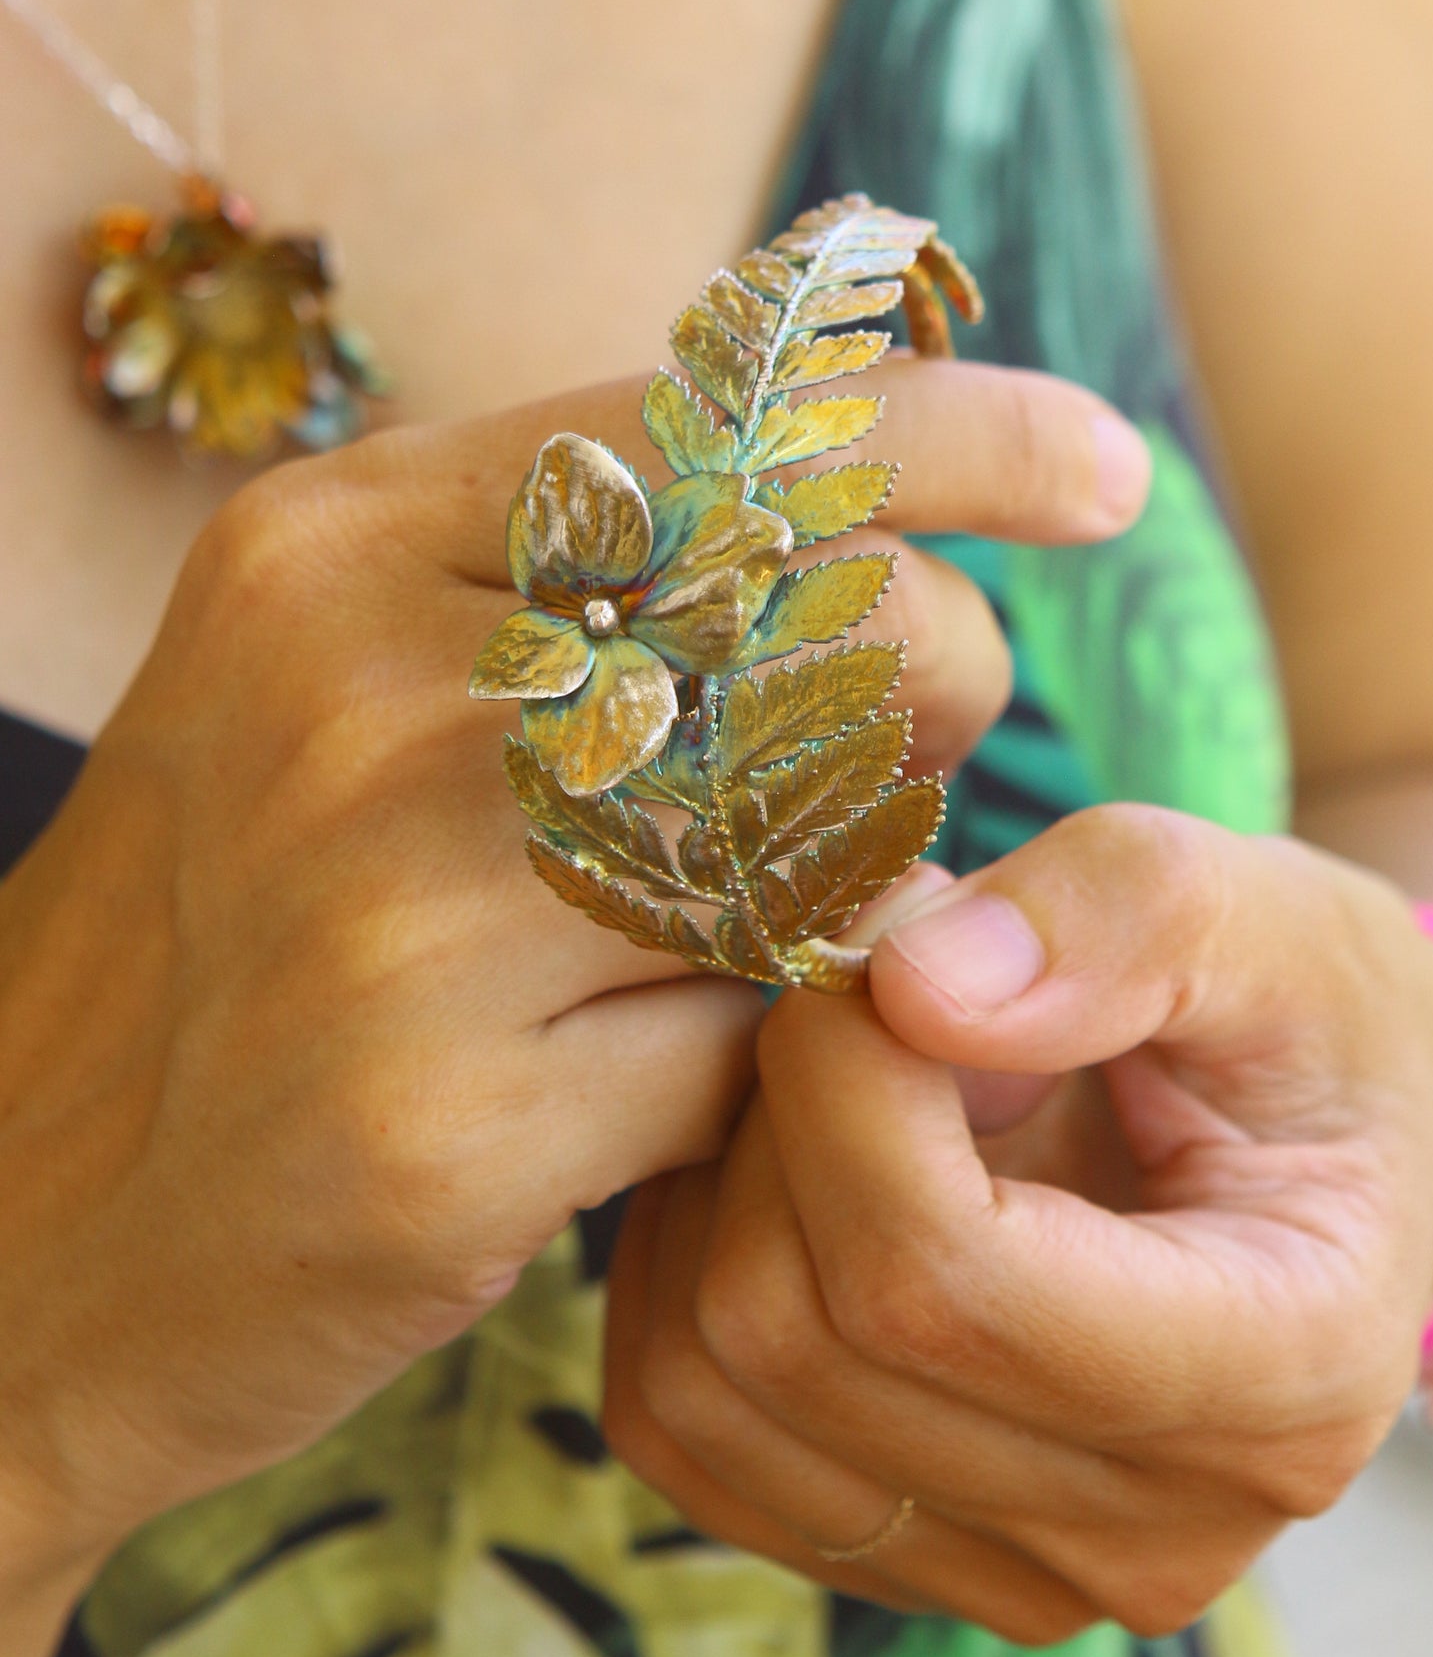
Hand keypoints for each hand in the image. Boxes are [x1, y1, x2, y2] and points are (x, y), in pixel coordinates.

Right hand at [0, 358, 1146, 1585]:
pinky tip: (692, 1070)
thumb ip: (562, 599)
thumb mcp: (328, 698)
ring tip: (786, 916)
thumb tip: (882, 558)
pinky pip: (753, 1052)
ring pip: (814, 848)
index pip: (717, 428)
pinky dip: (776, 1057)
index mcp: (330, 547)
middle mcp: (357, 696)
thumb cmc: (230, 942)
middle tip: (916, 755)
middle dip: (937, 685)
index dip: (950, 432)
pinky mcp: (442, 1138)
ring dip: (862, 884)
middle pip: (819, 623)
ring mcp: (392, 921)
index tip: (1099, 475)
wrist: (8, 1227)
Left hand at [603, 808, 1432, 1639]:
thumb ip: (1113, 916)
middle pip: (794, 1331)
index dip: (841, 1076)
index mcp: (1277, 1379)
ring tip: (849, 1081)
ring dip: (717, 1185)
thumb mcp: (1263, 914)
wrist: (1307, 1140)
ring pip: (704, 1381)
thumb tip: (906, 987)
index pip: (939, 1275)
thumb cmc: (1299, 1022)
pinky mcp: (901, 1558)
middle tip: (865, 996)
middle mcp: (1151, 1531)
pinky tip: (792, 1170)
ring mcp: (1015, 1570)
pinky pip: (677, 1422)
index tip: (871, 942)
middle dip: (777, 1113)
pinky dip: (682, 1267)